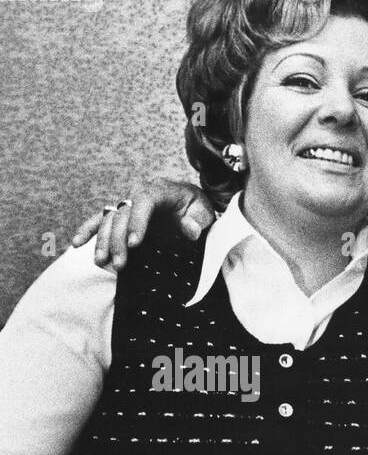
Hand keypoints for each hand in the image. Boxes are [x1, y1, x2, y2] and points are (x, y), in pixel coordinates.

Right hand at [69, 179, 214, 271]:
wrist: (189, 203)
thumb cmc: (197, 208)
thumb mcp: (204, 212)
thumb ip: (198, 220)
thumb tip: (189, 230)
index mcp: (159, 190)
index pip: (144, 202)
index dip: (137, 222)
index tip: (136, 244)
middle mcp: (138, 195)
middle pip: (122, 215)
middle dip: (118, 240)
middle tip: (120, 264)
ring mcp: (128, 205)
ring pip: (109, 220)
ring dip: (102, 241)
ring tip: (101, 262)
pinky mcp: (121, 216)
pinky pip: (100, 220)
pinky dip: (87, 230)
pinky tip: (76, 244)